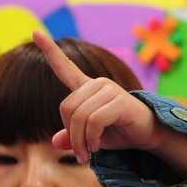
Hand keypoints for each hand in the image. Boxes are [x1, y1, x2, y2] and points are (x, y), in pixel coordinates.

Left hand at [33, 30, 159, 162]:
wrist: (151, 135)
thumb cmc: (121, 132)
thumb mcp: (92, 136)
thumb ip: (73, 136)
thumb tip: (56, 142)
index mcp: (88, 88)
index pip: (65, 67)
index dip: (50, 50)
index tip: (35, 32)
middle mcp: (98, 84)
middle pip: (67, 108)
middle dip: (71, 134)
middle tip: (80, 152)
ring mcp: (110, 90)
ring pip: (80, 117)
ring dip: (80, 141)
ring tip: (88, 153)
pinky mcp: (120, 102)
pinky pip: (94, 121)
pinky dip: (92, 139)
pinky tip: (98, 146)